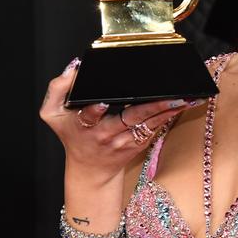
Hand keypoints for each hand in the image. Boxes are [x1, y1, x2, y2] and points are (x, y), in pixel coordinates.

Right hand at [39, 57, 201, 183]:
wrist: (90, 170)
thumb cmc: (72, 136)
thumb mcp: (52, 114)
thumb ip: (57, 89)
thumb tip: (74, 68)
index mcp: (83, 124)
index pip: (89, 115)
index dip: (96, 109)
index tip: (104, 102)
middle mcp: (106, 134)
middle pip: (129, 119)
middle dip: (150, 107)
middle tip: (170, 96)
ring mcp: (124, 141)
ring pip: (148, 124)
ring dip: (168, 111)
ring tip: (184, 98)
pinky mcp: (138, 144)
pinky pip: (155, 128)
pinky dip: (169, 116)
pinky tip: (183, 105)